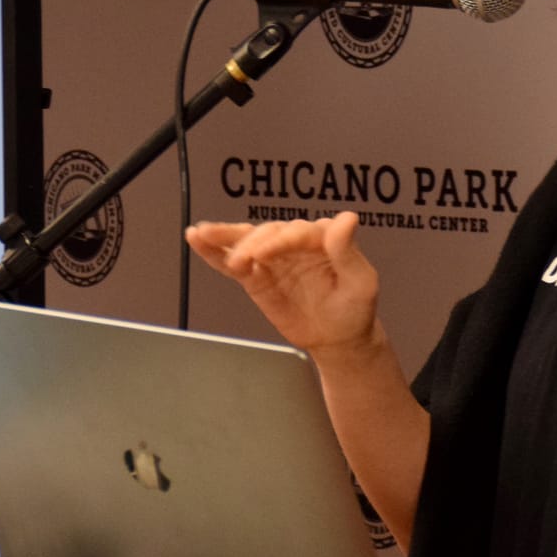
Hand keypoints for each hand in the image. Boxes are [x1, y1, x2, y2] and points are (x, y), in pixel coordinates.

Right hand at [185, 213, 381, 361]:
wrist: (339, 337)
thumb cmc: (355, 308)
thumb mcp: (360, 282)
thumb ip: (347, 251)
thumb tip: (347, 219)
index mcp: (323, 237)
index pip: (297, 232)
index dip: (279, 241)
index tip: (264, 254)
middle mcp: (295, 241)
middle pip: (268, 233)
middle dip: (251, 243)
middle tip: (240, 259)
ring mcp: (274, 256)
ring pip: (246, 241)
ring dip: (224, 236)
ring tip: (202, 234)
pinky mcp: (257, 275)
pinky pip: (233, 261)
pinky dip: (213, 251)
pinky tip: (196, 239)